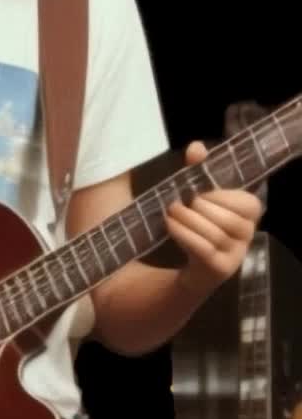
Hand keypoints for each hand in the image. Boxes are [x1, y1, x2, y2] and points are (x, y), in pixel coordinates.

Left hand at [164, 140, 263, 295]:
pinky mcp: (217, 271)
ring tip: (170, 212)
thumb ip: (197, 170)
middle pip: (231, 220)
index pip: (248, 204)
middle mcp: (246, 237)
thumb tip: (196, 147)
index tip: (200, 191)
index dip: (224, 196)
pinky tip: (170, 225)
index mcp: (247, 216)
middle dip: (202, 207)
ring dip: (189, 220)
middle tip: (178, 201)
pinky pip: (204, 250)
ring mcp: (234, 257)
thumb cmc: (192, 224)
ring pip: (216, 234)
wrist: (182, 267)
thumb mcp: (194, 195)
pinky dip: (184, 234)